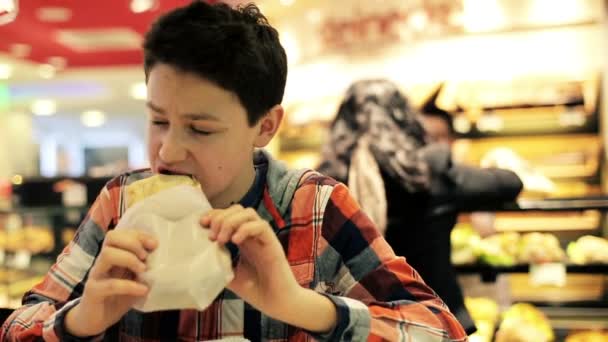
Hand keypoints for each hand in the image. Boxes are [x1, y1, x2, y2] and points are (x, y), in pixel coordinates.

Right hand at [65, 230, 156, 336]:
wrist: (95, 320)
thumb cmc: (117, 296)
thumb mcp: (134, 279)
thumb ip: (144, 268)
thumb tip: (164, 259)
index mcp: (112, 255)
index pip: (120, 234)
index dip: (138, 235)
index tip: (154, 244)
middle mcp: (102, 261)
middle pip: (111, 237)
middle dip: (133, 242)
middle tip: (146, 256)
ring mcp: (96, 275)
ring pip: (107, 254)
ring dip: (129, 259)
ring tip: (143, 270)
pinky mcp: (93, 292)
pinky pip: (110, 284)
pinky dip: (130, 286)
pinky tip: (142, 290)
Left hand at [201, 205, 337, 333]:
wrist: (276, 303)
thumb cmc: (256, 291)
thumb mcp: (229, 276)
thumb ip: (217, 264)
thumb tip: (198, 258)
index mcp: (243, 240)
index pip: (229, 215)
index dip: (214, 215)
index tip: (200, 225)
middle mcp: (253, 235)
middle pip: (237, 209)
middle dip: (220, 217)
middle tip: (211, 237)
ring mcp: (263, 238)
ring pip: (249, 213)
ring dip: (231, 221)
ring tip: (222, 240)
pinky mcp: (273, 244)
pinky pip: (261, 226)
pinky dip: (246, 229)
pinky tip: (235, 241)